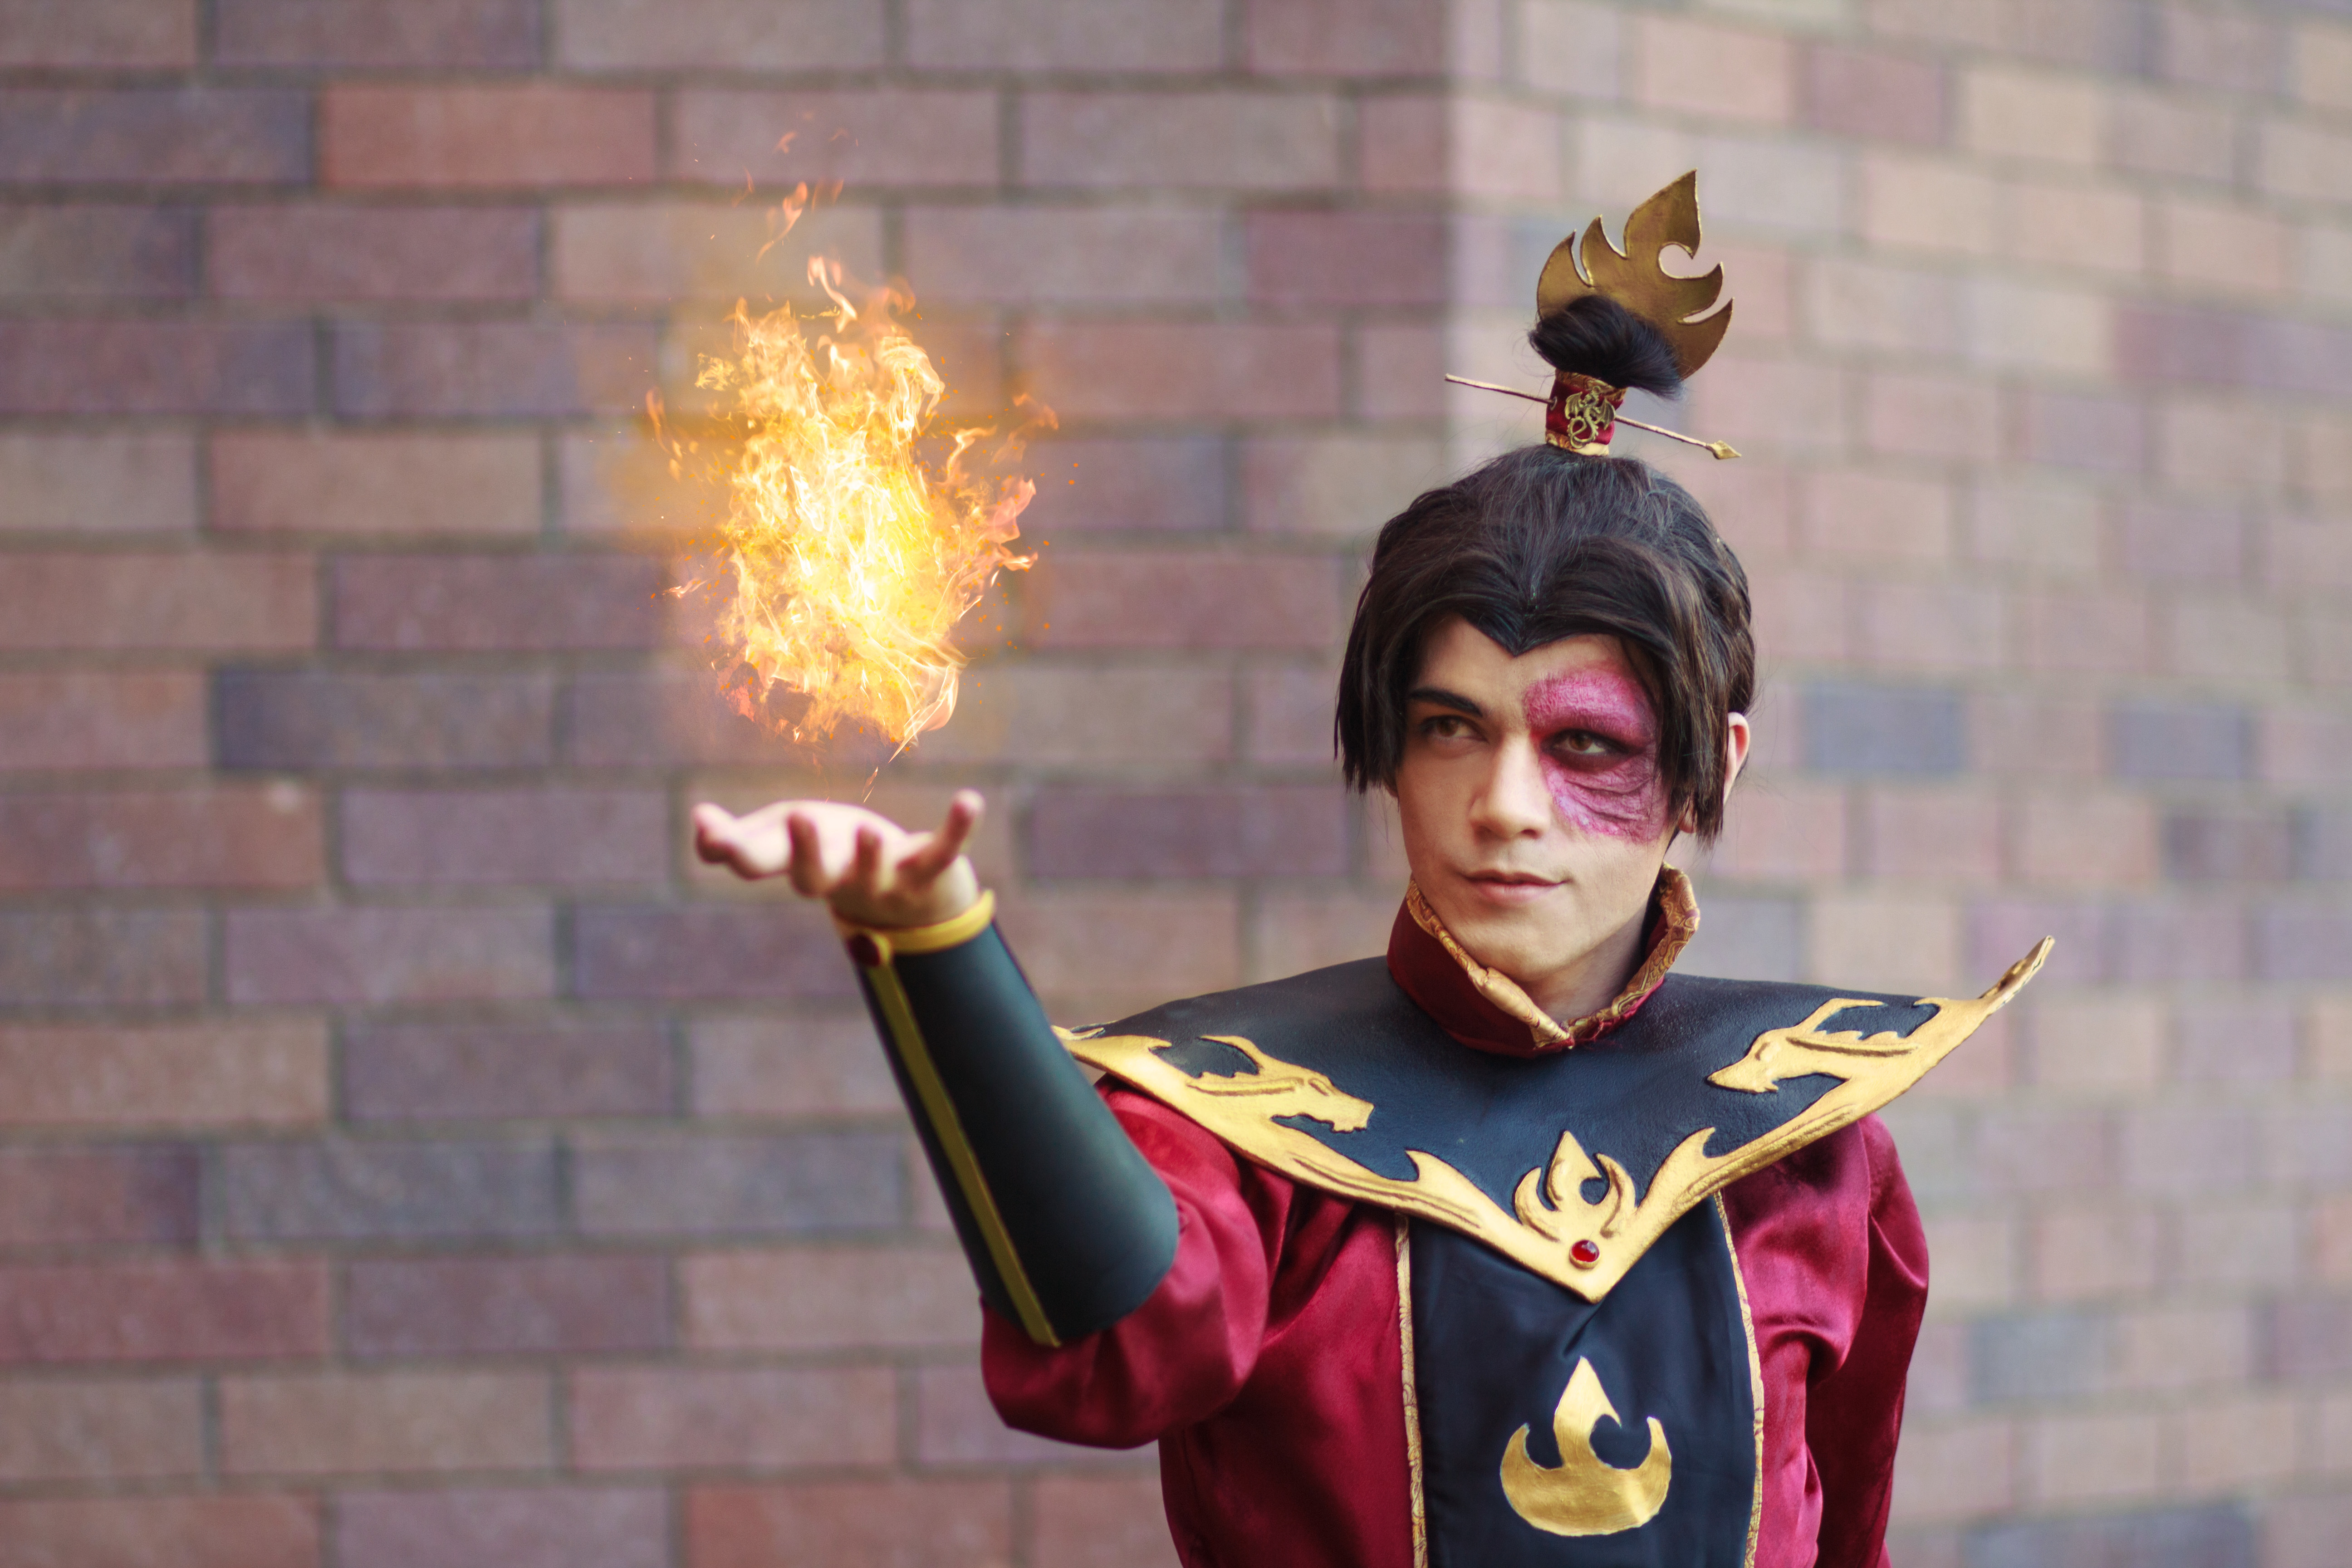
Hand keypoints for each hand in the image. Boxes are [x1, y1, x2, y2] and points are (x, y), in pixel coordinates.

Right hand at [691, 790, 984, 930]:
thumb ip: (739, 838)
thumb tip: (699, 821)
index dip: (732, 848)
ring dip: (872, 854)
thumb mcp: (782, 839)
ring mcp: (885, 879)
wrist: (906, 890)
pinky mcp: (928, 870)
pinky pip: (943, 852)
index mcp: (799, 863)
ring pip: (875, 874)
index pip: (759, 863)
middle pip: (814, 877)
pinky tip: (970, 800)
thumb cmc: (833, 851)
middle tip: (800, 817)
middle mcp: (840, 877)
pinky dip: (957, 829)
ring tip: (871, 829)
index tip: (708, 829)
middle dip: (805, 852)